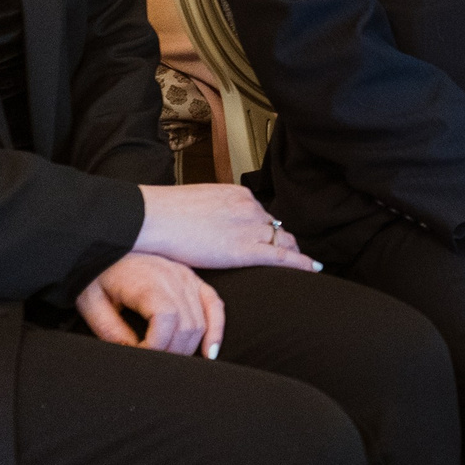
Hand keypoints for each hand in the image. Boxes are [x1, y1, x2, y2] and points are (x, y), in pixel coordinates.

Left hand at [76, 253, 225, 357]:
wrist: (106, 243)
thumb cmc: (96, 274)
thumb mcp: (92, 303)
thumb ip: (110, 331)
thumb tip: (133, 355)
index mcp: (148, 281)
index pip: (166, 320)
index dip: (157, 346)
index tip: (139, 355)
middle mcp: (173, 277)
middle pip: (187, 325)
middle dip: (171, 352)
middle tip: (152, 363)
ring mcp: (186, 277)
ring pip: (201, 321)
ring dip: (188, 347)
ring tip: (169, 361)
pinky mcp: (192, 279)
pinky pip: (214, 305)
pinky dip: (216, 329)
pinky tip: (209, 352)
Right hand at [134, 184, 317, 271]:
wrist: (152, 218)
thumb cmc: (162, 214)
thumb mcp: (195, 205)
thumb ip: (210, 213)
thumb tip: (208, 225)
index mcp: (237, 194)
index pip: (260, 214)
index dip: (267, 230)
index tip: (270, 238)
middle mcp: (249, 207)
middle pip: (274, 228)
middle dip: (283, 242)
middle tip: (292, 255)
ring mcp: (250, 226)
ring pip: (282, 241)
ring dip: (292, 253)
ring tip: (302, 265)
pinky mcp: (246, 249)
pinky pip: (282, 257)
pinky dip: (300, 263)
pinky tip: (312, 270)